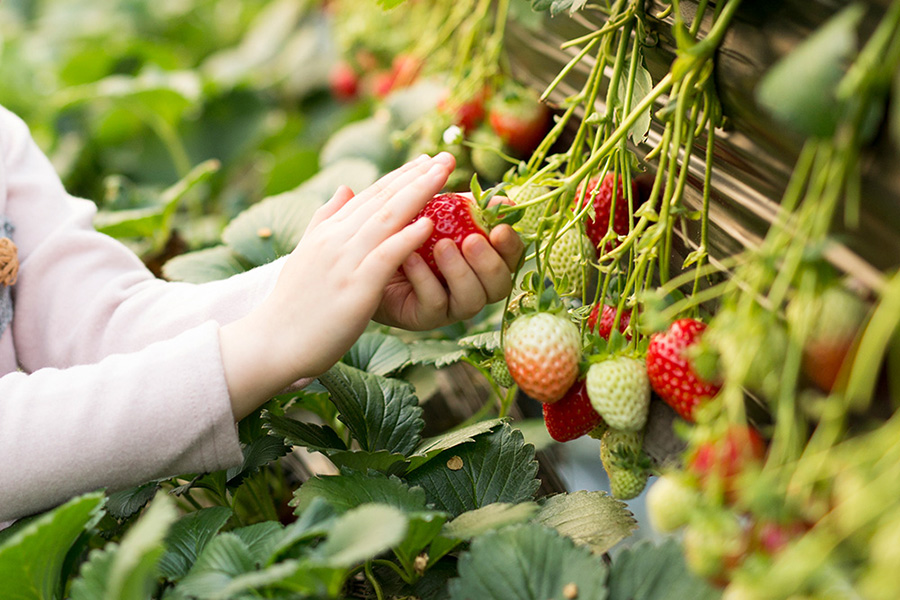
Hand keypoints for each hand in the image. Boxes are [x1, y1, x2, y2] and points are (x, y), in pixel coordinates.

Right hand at [220, 153, 454, 418]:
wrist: (271, 343)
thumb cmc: (293, 306)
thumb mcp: (307, 254)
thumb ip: (326, 220)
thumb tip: (344, 188)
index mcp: (328, 231)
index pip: (371, 195)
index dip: (401, 176)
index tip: (427, 161)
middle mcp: (336, 239)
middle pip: (383, 199)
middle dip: (418, 176)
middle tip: (447, 156)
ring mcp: (345, 262)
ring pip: (387, 219)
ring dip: (419, 194)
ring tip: (445, 175)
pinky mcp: (355, 288)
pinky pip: (385, 256)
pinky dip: (407, 237)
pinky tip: (429, 223)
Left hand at [373, 196, 523, 329]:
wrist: (369, 255)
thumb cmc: (409, 230)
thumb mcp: (439, 212)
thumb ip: (468, 206)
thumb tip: (506, 200)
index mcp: (485, 261)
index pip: (511, 258)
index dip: (511, 245)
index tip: (500, 228)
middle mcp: (475, 288)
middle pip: (500, 285)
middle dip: (489, 262)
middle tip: (472, 240)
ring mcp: (451, 306)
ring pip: (471, 300)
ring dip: (460, 271)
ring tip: (442, 246)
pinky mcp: (424, 317)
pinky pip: (434, 302)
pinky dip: (424, 278)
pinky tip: (410, 258)